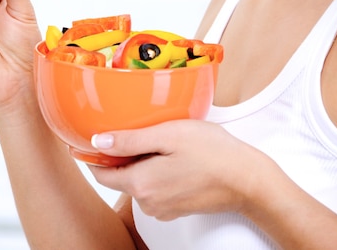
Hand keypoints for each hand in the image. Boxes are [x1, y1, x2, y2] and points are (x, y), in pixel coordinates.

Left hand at [89, 120, 258, 220]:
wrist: (247, 179)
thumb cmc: (213, 153)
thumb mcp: (168, 134)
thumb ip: (130, 139)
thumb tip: (98, 141)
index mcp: (141, 183)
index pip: (101, 174)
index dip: (93, 155)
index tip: (89, 139)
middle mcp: (148, 202)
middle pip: (120, 177)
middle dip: (121, 155)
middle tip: (134, 129)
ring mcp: (163, 208)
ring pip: (138, 181)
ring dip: (140, 162)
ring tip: (159, 138)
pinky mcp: (176, 208)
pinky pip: (155, 188)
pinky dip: (155, 171)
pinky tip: (172, 155)